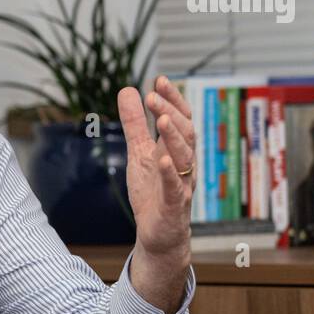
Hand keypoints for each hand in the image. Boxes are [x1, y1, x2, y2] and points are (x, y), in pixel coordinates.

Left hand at [117, 76, 194, 265]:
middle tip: (153, 96)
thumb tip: (128, 90)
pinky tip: (162, 160)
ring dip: (174, 138)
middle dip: (170, 113)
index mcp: (175, 149)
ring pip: (185, 158)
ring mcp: (181, 184)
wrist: (158, 233)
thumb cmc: (152, 191)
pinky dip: (169, 174)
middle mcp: (183, 164)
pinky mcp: (173, 205)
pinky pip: (175, 188)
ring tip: (161, 120)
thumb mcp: (139, 152)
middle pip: (185, 134)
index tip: (160, 79)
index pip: (180, 119)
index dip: (172, 99)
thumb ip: (135, 124)